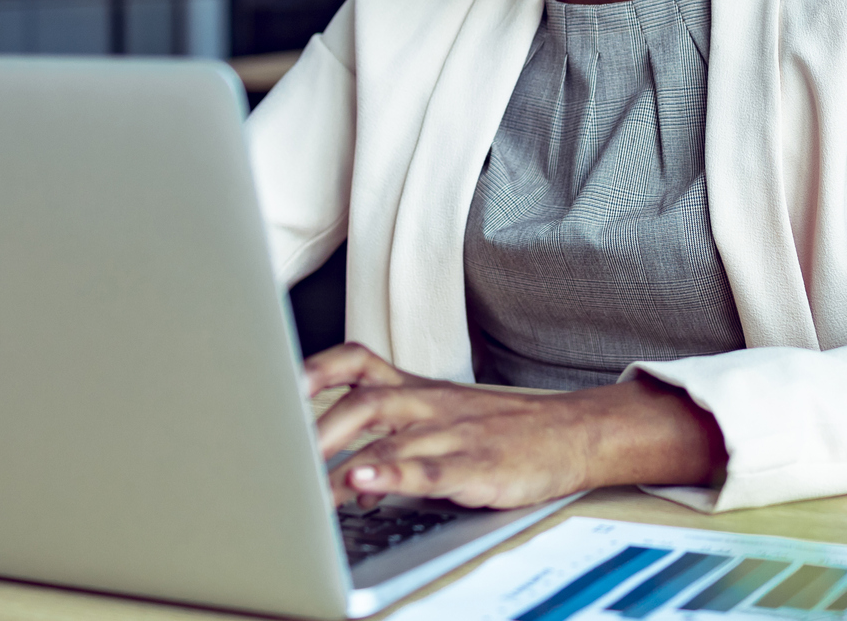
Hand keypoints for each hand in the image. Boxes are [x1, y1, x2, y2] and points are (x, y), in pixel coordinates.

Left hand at [303, 342, 725, 509]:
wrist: (572, 433)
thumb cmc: (501, 428)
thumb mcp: (443, 411)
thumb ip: (390, 429)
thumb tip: (334, 465)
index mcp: (418, 390)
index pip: (358, 363)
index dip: (315, 370)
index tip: (273, 385)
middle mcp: (428, 405)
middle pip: (361, 403)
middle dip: (313, 430)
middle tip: (274, 455)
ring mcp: (451, 434)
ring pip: (386, 436)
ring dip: (338, 459)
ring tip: (302, 481)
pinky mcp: (475, 467)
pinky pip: (427, 469)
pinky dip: (391, 475)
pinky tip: (362, 483)